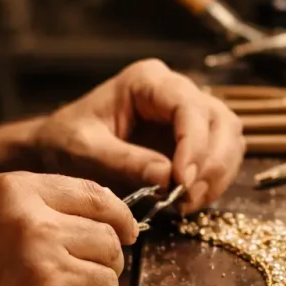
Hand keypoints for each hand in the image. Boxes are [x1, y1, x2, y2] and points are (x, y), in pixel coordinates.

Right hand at [0, 172, 137, 285]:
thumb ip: (34, 207)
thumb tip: (100, 218)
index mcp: (16, 192)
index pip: (98, 196)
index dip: (119, 219)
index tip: (126, 234)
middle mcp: (35, 227)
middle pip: (109, 243)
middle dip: (101, 264)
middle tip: (78, 279)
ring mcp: (45, 274)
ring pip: (107, 284)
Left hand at [35, 59, 244, 211]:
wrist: (56, 150)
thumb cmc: (64, 143)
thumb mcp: (85, 151)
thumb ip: (124, 161)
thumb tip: (168, 177)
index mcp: (147, 81)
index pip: (189, 106)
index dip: (194, 144)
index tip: (182, 181)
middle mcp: (174, 91)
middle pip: (220, 121)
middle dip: (212, 163)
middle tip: (187, 198)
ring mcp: (187, 115)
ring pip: (229, 139)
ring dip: (217, 175)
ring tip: (187, 203)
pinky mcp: (191, 141)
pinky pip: (219, 158)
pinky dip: (212, 182)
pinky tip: (188, 201)